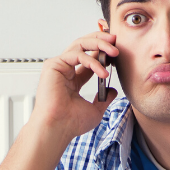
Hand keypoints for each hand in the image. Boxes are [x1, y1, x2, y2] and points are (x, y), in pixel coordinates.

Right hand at [29, 31, 118, 145]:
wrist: (58, 128)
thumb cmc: (70, 123)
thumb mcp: (95, 110)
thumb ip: (104, 99)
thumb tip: (112, 91)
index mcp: (72, 80)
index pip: (88, 59)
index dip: (103, 53)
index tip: (116, 53)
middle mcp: (64, 71)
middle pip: (83, 46)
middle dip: (100, 41)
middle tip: (115, 40)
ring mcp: (58, 67)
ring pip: (80, 45)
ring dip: (99, 44)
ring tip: (114, 51)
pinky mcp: (53, 65)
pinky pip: (77, 54)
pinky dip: (92, 61)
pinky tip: (103, 71)